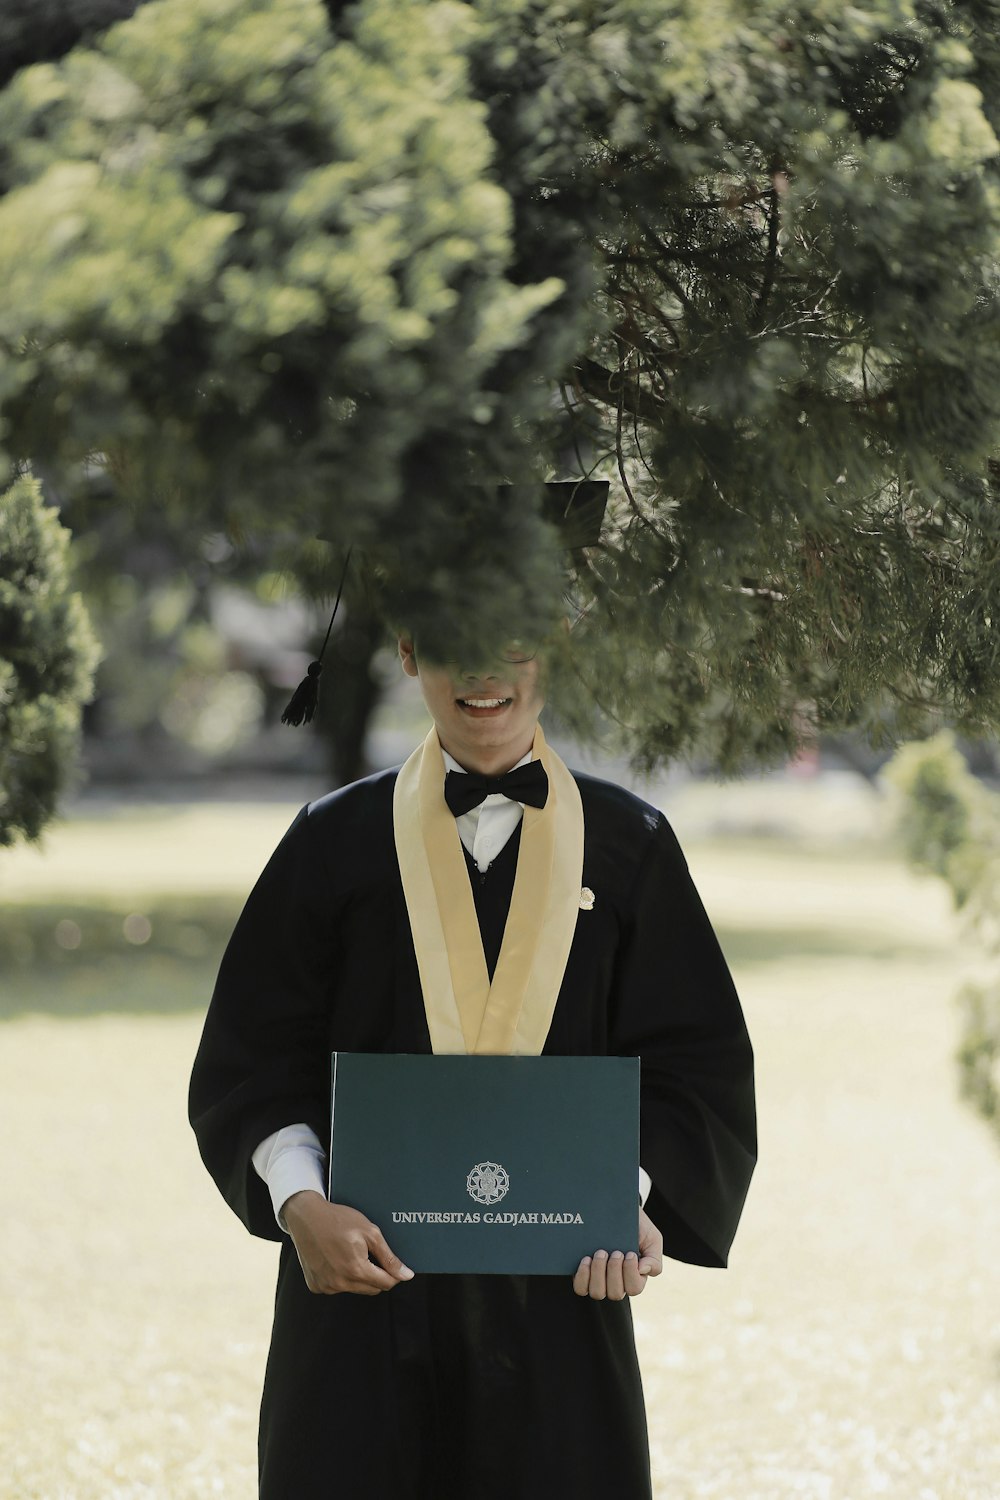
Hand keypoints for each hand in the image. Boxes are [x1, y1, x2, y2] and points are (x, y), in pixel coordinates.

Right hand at [282, 1191, 414, 1295]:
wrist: (306, 1217)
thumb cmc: (338, 1220)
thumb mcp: (370, 1233)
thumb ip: (389, 1257)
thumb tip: (406, 1275)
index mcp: (356, 1270)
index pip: (386, 1284)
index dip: (394, 1274)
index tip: (394, 1265)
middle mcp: (340, 1283)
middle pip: (372, 1289)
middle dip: (377, 1274)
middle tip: (370, 1253)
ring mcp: (326, 1287)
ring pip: (355, 1289)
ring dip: (359, 1276)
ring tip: (351, 1253)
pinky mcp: (316, 1286)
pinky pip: (338, 1287)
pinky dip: (342, 1277)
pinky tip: (337, 1259)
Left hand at [572, 1206, 662, 1299]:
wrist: (615, 1209)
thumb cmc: (636, 1226)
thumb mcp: (652, 1238)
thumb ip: (654, 1258)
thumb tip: (643, 1271)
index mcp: (635, 1277)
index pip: (634, 1288)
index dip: (630, 1273)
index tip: (630, 1253)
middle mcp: (617, 1283)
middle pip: (615, 1293)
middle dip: (614, 1271)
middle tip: (616, 1252)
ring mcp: (599, 1280)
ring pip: (597, 1292)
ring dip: (598, 1273)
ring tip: (600, 1253)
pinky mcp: (584, 1275)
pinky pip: (581, 1288)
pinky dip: (583, 1276)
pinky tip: (586, 1259)